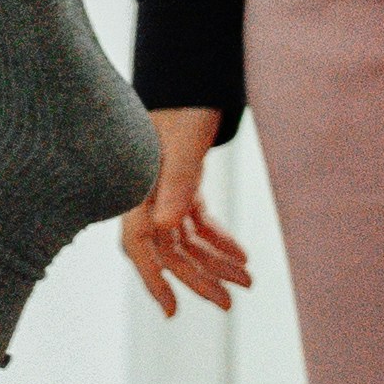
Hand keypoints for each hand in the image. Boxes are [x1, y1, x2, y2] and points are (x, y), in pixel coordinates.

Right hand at [123, 107, 253, 315]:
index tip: (174, 310)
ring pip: (186, 239)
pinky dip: (217, 239)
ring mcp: (163, 190)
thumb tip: (164, 228)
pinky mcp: (180, 182)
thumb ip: (174, 183)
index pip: (140, 246)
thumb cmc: (184, 102)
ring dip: (214, 261)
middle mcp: (146, 195)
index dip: (154, 280)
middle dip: (199, 277)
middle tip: (229, 303)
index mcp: (137, 189)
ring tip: (246, 281)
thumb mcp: (181, 143)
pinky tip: (240, 255)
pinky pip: (196, 221)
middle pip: (169, 249)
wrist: (193, 73)